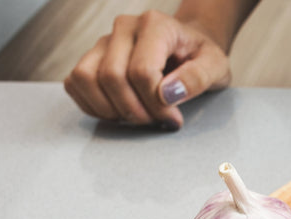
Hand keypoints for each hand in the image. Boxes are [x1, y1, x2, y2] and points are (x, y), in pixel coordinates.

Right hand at [63, 10, 232, 129]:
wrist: (189, 46)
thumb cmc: (201, 56)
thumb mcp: (216, 66)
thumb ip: (197, 77)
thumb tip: (167, 94)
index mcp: (155, 25)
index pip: (141, 71)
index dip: (156, 104)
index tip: (173, 118)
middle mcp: (124, 28)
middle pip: (112, 77)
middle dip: (134, 110)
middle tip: (157, 121)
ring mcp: (104, 41)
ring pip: (86, 78)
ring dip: (109, 109)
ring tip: (136, 117)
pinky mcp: (92, 57)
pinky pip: (74, 83)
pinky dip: (92, 105)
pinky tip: (118, 113)